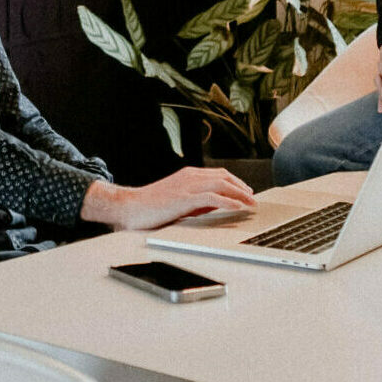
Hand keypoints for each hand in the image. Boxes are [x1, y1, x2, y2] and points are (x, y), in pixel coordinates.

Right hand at [80, 167, 256, 230]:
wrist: (129, 207)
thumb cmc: (150, 206)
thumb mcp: (178, 201)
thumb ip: (196, 201)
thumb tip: (214, 206)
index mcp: (188, 175)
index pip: (218, 174)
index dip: (234, 182)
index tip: (245, 191)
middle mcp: (190, 176)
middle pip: (224, 177)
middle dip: (241, 186)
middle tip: (252, 198)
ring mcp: (188, 185)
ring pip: (222, 184)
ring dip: (240, 193)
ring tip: (251, 203)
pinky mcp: (185, 198)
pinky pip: (214, 198)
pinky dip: (229, 201)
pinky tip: (238, 207)